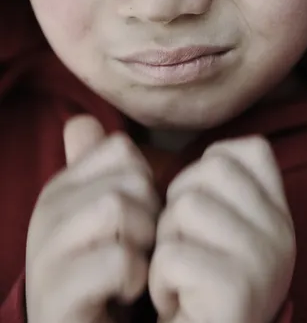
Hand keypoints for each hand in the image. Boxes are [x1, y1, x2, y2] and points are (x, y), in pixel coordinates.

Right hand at [26, 115, 159, 322]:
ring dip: (143, 244)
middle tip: (140, 248)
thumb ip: (97, 169)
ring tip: (134, 268)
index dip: (145, 180)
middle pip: (128, 178)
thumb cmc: (103, 272)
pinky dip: (134, 278)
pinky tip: (124, 292)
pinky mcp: (57, 293)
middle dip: (150, 215)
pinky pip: (117, 260)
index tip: (139, 215)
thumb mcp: (100, 215)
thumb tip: (83, 122)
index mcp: (62, 186)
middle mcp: (48, 210)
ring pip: (118, 208)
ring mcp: (47, 251)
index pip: (120, 148)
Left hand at [149, 136, 294, 322]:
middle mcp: (281, 232)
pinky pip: (172, 256)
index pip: (255, 149)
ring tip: (179, 274)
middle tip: (181, 243)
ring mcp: (262, 259)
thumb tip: (207, 155)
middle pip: (213, 168)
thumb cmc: (203, 289)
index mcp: (280, 215)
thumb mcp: (229, 233)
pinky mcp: (236, 289)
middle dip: (179, 200)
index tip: (200, 199)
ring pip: (187, 206)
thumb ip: (225, 193)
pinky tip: (175, 302)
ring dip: (165, 242)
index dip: (213, 161)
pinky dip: (159, 281)